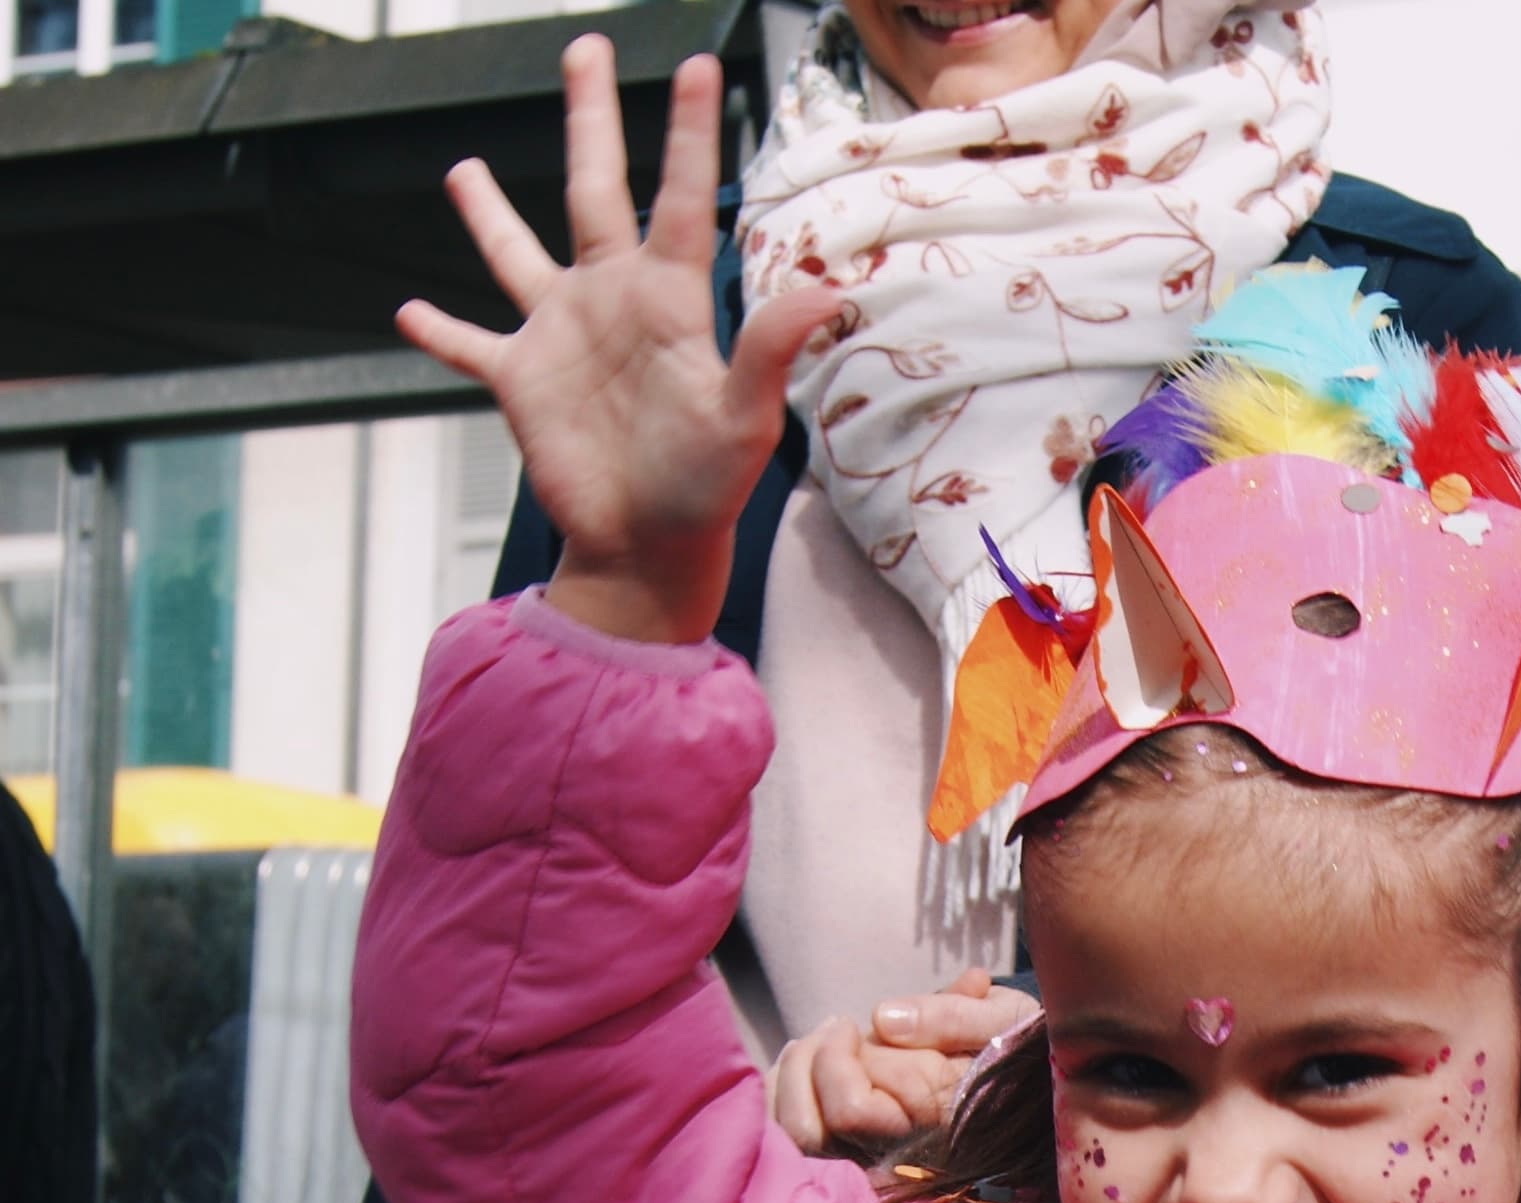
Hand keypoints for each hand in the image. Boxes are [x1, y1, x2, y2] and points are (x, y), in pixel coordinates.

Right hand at [399, 39, 834, 646]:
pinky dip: (440, 332)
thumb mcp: (744, 419)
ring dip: (488, 214)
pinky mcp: (522, 381)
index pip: (681, 197)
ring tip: (461, 169)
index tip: (695, 63)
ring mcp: (562, 336)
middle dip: (589, 119)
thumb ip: (771, 349)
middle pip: (595, 187)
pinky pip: (471, 345)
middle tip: (583, 49)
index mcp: (668, 301)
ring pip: (517, 253)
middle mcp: (612, 300)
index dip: (685, 130)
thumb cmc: (705, 491)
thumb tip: (828, 291)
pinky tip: (409, 310)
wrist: (649, 553)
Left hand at [769, 971, 1033, 1151]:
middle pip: (807, 1133)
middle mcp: (897, 1158)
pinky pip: (791, 1138)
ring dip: (788, 1077)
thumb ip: (953, 1017)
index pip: (850, 1112)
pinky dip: (783, 1092)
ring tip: (817, 1041)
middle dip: (803, 1066)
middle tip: (831, 1028)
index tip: (851, 1023)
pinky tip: (806, 1062)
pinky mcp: (854, 1153)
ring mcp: (872, 1161)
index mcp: (930, 1129)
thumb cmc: (1020, 1045)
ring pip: (793, 1139)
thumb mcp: (1003, 1019)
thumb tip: (884, 1020)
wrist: (1030, 1084)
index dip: (836, 1061)